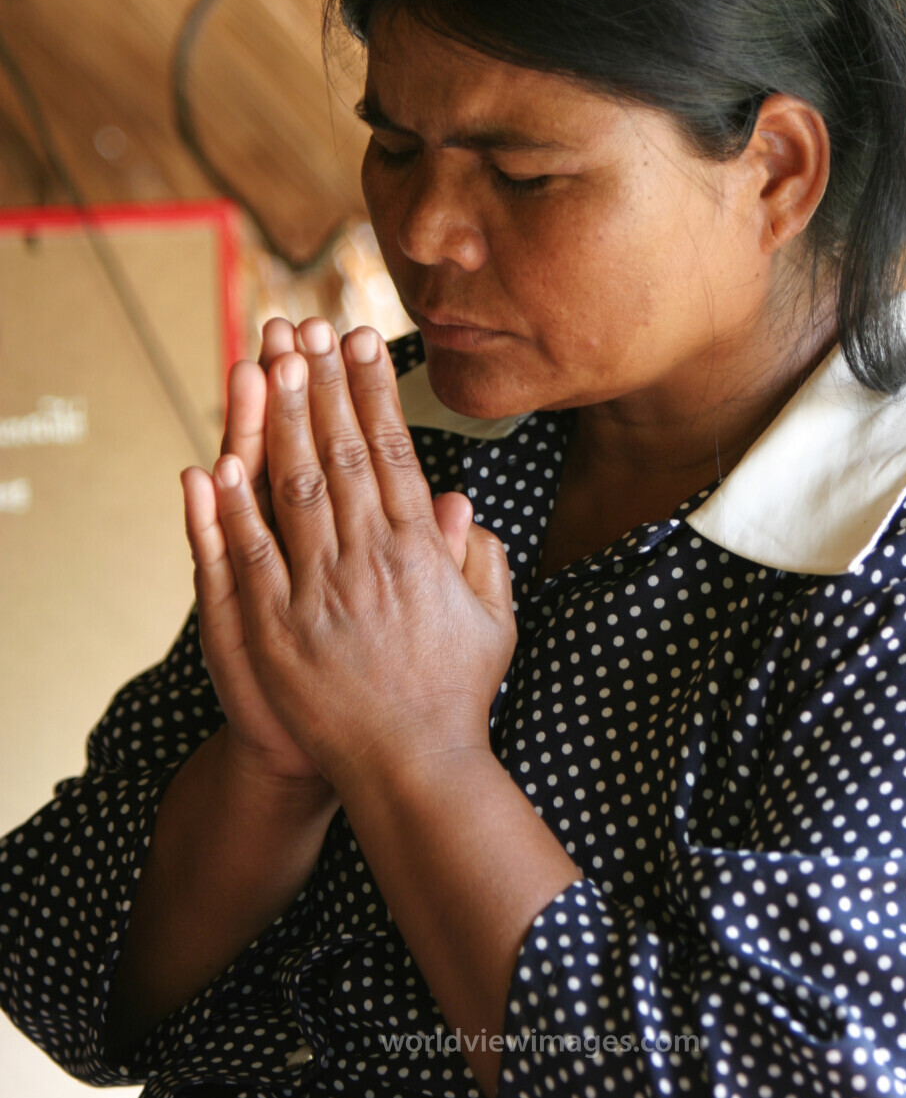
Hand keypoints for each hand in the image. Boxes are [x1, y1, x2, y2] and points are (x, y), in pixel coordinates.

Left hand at [205, 317, 516, 799]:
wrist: (415, 770)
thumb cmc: (457, 694)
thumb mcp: (493, 620)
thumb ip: (479, 556)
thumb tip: (459, 503)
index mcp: (421, 551)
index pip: (393, 452)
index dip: (372, 392)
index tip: (360, 343)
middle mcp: (370, 560)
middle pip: (339, 454)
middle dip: (319, 384)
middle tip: (305, 328)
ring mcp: (320, 594)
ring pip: (295, 489)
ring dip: (277, 423)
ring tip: (267, 365)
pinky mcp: (278, 630)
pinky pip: (252, 558)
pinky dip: (233, 511)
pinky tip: (219, 464)